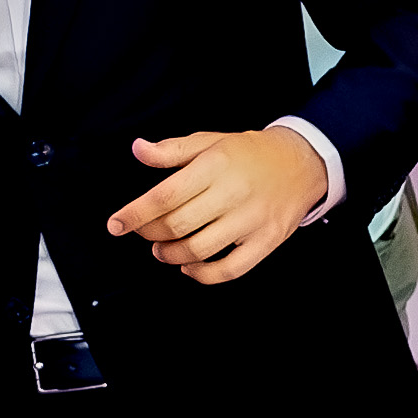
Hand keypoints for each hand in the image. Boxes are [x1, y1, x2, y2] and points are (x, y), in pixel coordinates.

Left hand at [112, 126, 325, 282]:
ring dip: (171, 255)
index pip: (165, 195)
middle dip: (150, 234)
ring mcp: (252, 219)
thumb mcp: (210, 142)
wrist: (301, 162)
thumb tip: (138, 149)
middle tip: (143, 233)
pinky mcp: (266, 240)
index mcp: (215, 165)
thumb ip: (172, 150)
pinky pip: (231, 269)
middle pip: (177, 225)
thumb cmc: (250, 154)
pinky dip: (204, 275)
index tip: (116, 224)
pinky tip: (190, 267)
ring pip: (199, 249)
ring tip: (163, 250)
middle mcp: (233, 192)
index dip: (135, 213)